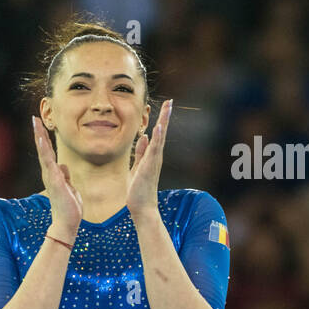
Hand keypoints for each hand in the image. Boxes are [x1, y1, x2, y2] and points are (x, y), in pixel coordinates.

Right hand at [33, 116, 82, 237]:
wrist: (67, 222)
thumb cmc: (69, 206)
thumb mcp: (69, 187)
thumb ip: (65, 176)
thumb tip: (62, 166)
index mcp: (53, 174)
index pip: (47, 152)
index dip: (44, 138)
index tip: (40, 125)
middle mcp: (49, 173)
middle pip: (43, 149)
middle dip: (39, 133)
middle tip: (34, 118)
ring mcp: (51, 177)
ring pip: (44, 154)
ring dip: (40, 138)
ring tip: (36, 124)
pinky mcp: (56, 182)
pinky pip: (49, 164)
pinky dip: (46, 152)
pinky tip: (42, 141)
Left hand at [126, 99, 170, 214]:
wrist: (141, 207)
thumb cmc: (139, 190)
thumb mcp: (137, 167)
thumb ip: (141, 152)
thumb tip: (144, 137)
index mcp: (152, 156)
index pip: (157, 134)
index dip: (160, 120)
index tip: (165, 107)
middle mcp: (156, 157)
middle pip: (162, 132)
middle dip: (165, 117)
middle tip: (170, 102)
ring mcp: (155, 161)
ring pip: (161, 138)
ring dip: (164, 122)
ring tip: (168, 108)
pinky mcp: (150, 167)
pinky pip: (155, 150)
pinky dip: (158, 138)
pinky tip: (159, 127)